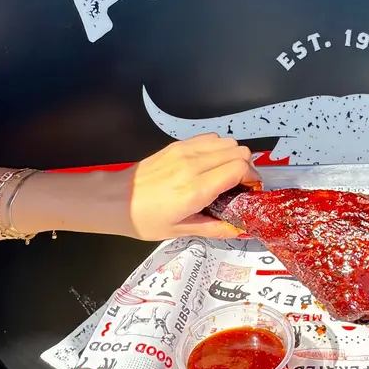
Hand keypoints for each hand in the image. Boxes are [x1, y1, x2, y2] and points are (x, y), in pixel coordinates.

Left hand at [114, 133, 260, 240]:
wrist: (116, 199)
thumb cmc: (143, 217)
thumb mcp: (180, 230)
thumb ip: (214, 227)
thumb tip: (237, 228)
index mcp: (195, 189)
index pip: (240, 168)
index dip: (252, 179)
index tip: (249, 191)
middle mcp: (193, 165)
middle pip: (239, 151)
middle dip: (246, 168)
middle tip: (240, 185)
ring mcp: (185, 151)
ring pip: (227, 141)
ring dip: (233, 157)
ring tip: (226, 176)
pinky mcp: (178, 146)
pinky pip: (210, 138)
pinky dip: (218, 149)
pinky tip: (211, 166)